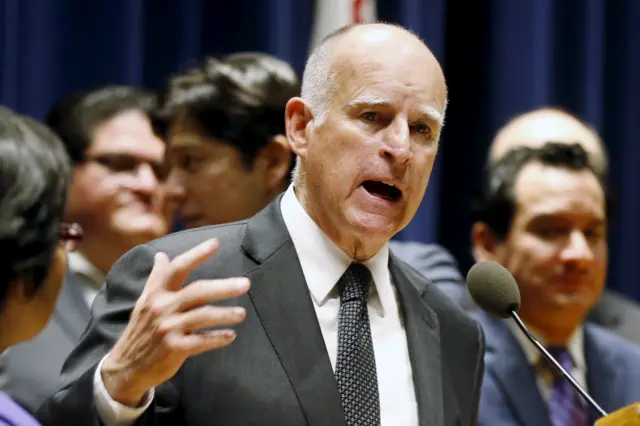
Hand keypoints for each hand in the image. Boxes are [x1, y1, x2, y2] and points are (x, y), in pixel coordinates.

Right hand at [101, 239, 249, 405]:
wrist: (126, 367)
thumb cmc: (141, 329)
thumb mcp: (145, 301)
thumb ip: (157, 278)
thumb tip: (161, 255)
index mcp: (157, 293)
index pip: (178, 268)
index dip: (196, 254)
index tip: (216, 243)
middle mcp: (162, 307)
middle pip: (198, 291)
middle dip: (224, 287)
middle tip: (246, 284)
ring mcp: (167, 328)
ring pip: (203, 316)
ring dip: (226, 314)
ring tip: (242, 314)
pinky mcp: (173, 348)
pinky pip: (201, 341)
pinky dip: (218, 338)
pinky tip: (231, 336)